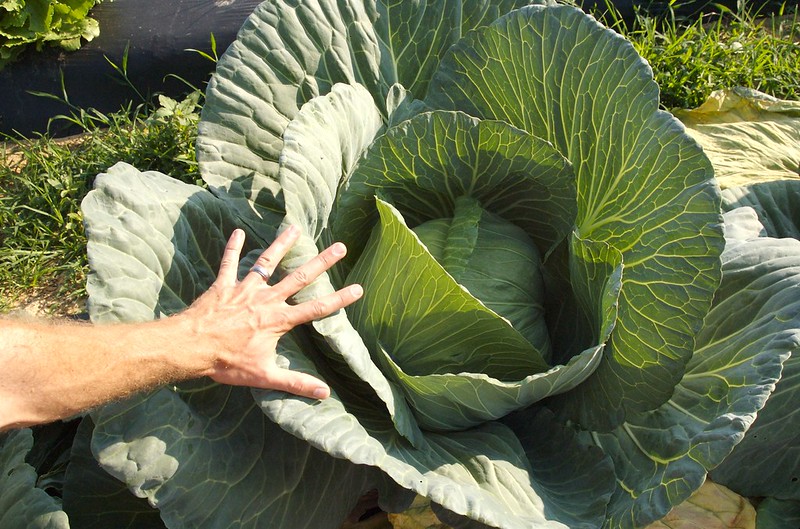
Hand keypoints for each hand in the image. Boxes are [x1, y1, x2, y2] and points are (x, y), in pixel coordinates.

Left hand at [182, 226, 361, 398]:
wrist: (191, 348)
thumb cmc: (226, 363)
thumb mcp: (264, 376)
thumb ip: (296, 383)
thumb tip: (324, 393)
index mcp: (278, 320)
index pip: (316, 308)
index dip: (339, 299)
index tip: (358, 288)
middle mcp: (266, 299)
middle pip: (299, 277)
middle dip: (322, 262)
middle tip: (340, 247)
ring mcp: (244, 289)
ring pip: (267, 262)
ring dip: (283, 244)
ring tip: (295, 228)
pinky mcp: (223, 285)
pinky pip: (229, 263)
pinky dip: (233, 247)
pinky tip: (238, 232)